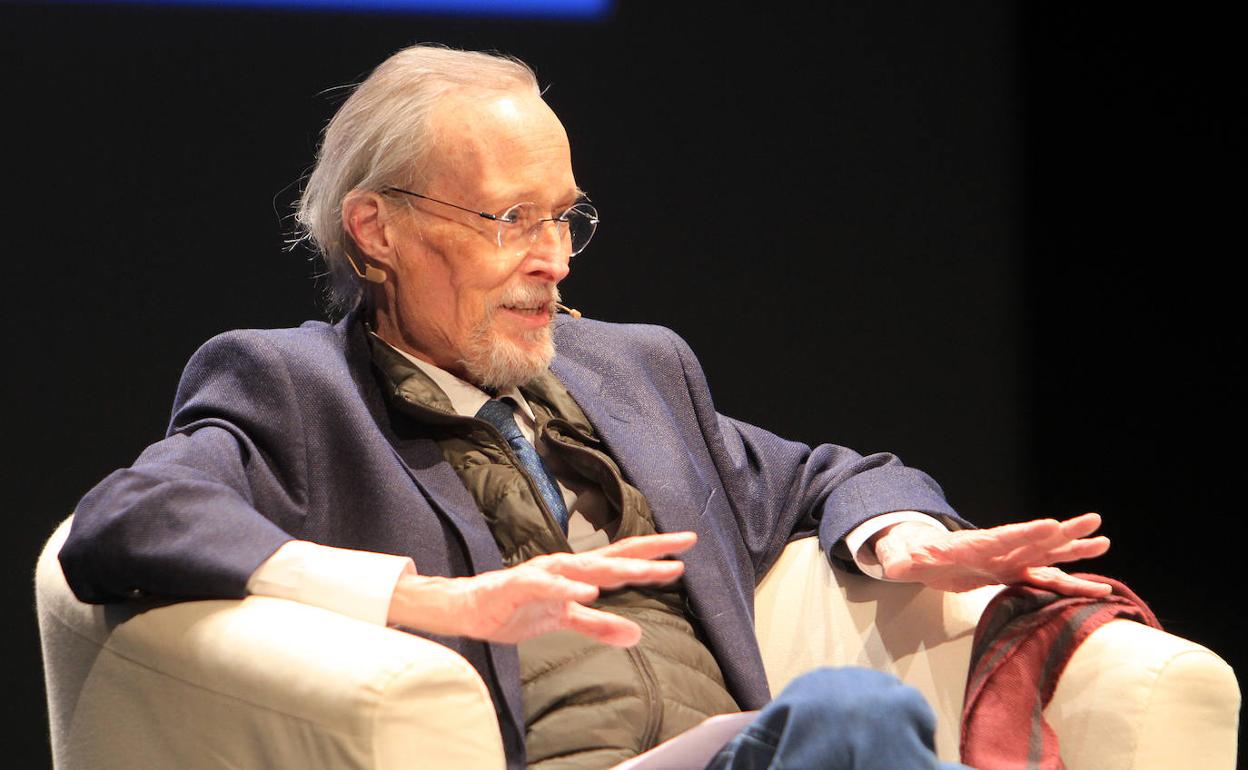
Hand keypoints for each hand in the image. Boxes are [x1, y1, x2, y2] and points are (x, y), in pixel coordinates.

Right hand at [387, 532, 696, 646]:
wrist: (468, 609)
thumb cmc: (517, 608)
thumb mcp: (565, 620)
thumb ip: (599, 625)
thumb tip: (637, 634)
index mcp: (577, 572)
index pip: (622, 559)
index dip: (654, 555)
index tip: (687, 549)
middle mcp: (565, 565)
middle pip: (614, 555)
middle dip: (650, 551)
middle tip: (685, 542)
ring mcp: (543, 573)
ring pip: (586, 566)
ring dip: (617, 567)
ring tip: (647, 569)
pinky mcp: (519, 585)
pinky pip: (547, 586)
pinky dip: (567, 587)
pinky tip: (588, 591)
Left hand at [872, 512, 1111, 596]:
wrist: (920, 556)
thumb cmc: (911, 558)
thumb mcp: (902, 561)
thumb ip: (901, 562)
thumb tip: (894, 565)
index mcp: (974, 546)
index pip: (1003, 537)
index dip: (1027, 533)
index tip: (1052, 525)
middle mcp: (997, 550)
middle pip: (1034, 539)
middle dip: (1063, 532)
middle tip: (1093, 522)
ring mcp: (1008, 560)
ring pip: (1046, 555)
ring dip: (1074, 551)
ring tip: (1104, 542)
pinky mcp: (1012, 573)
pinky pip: (1046, 579)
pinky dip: (1070, 583)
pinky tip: (1098, 589)